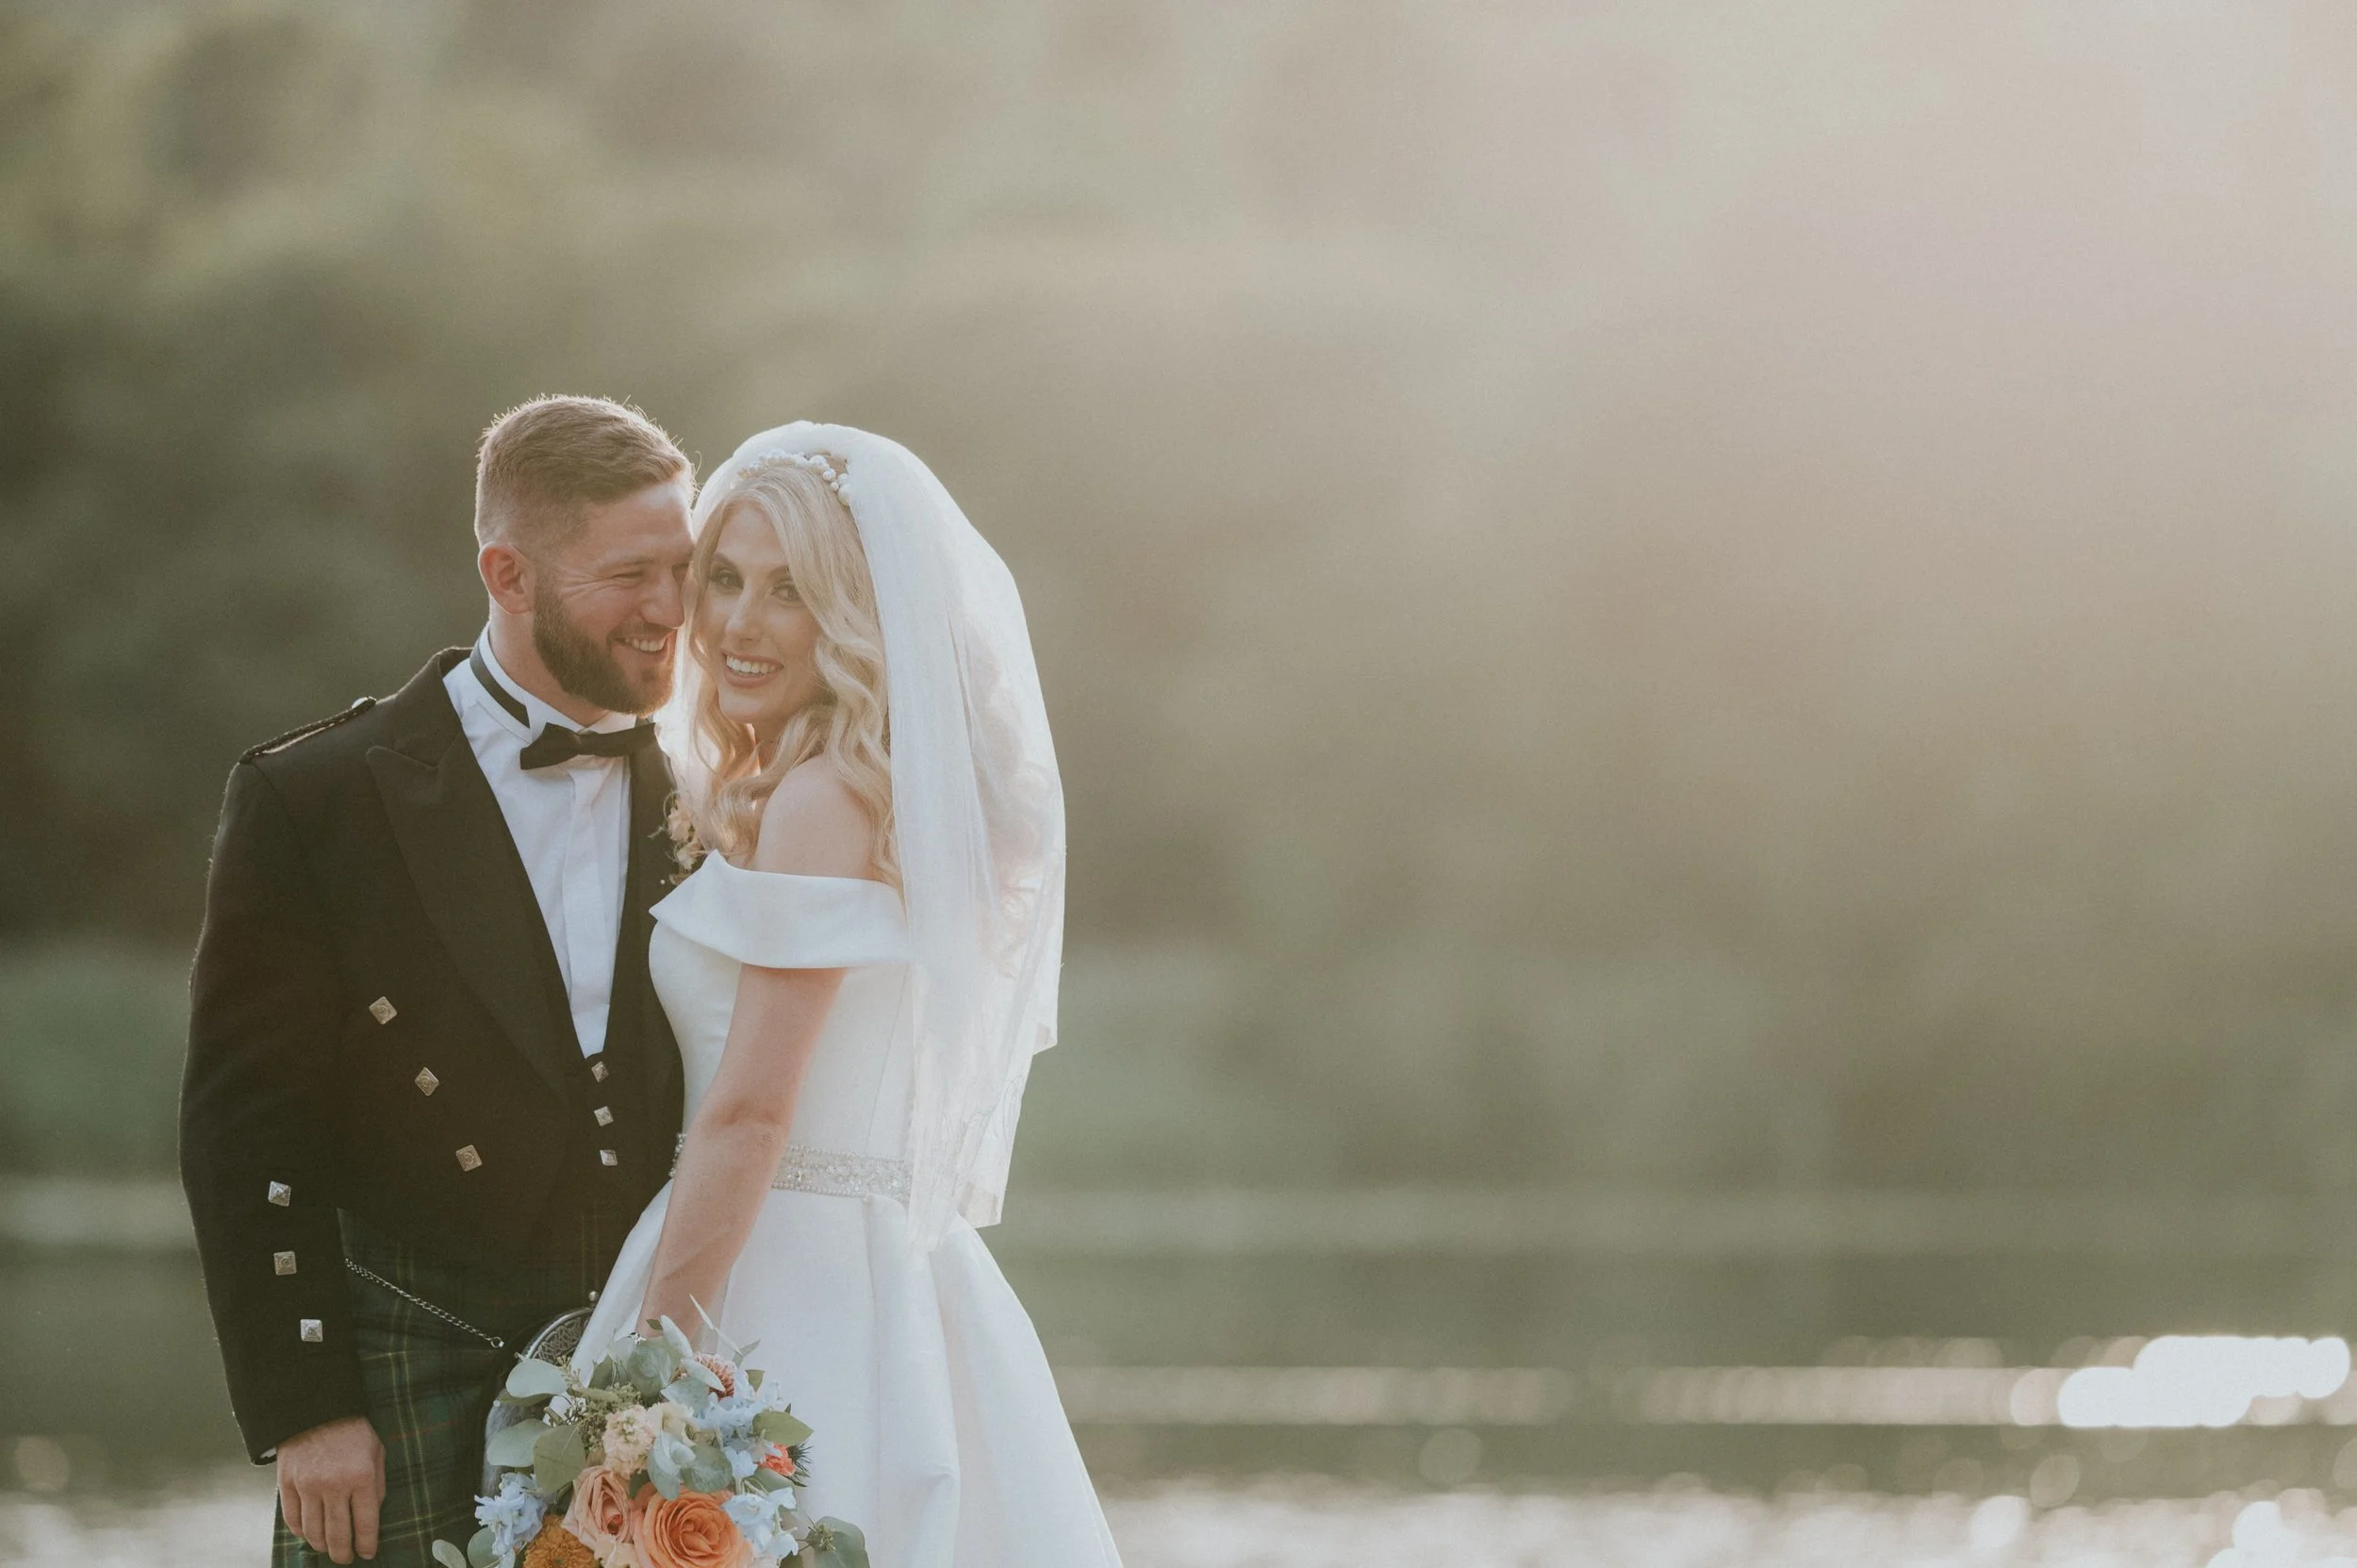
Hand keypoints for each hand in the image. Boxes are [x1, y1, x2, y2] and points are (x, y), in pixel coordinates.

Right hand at [277, 1416, 384, 1562]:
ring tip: (330, 1549)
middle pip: (338, 1534)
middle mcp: (334, 1485)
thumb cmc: (352, 1430)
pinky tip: (310, 1535)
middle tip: (347, 1559)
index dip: (367, 1544)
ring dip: (323, 1546)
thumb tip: (372, 1516)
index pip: (366, 1523)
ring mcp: (308, 1486)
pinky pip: (293, 1520)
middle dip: (344, 1553)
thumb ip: (376, 1485)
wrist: (316, 1408)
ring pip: (314, 1532)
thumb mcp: (376, 1452)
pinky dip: (301, 1533)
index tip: (368, 1554)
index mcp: (362, 1477)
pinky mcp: (288, 1484)